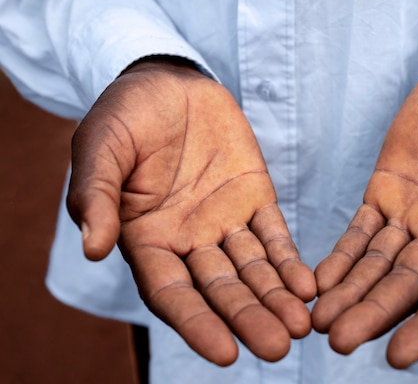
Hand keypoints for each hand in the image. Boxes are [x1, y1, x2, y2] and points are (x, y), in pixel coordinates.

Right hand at [66, 58, 315, 364]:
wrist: (167, 81)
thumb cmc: (124, 116)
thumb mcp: (100, 148)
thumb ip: (96, 196)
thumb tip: (92, 248)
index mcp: (146, 239)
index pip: (173, 294)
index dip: (198, 324)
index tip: (227, 354)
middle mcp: (189, 241)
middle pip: (221, 290)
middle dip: (249, 318)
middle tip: (279, 349)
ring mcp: (225, 221)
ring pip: (253, 270)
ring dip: (277, 298)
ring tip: (301, 326)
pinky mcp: (255, 197)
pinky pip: (274, 235)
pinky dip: (289, 260)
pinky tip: (308, 285)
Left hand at [312, 57, 417, 367]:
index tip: (399, 356)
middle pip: (408, 286)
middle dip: (374, 313)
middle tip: (339, 341)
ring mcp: (413, 220)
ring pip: (378, 265)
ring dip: (350, 293)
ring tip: (319, 320)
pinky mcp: (384, 197)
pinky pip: (359, 233)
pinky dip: (340, 257)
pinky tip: (317, 281)